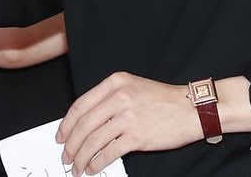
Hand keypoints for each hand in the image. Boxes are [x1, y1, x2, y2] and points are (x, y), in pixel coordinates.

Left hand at [55, 71, 202, 175]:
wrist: (189, 109)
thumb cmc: (162, 99)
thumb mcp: (133, 88)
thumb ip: (109, 99)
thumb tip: (85, 122)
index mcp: (116, 82)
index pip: (81, 104)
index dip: (67, 124)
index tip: (61, 136)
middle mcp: (120, 96)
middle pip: (84, 124)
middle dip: (71, 144)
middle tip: (66, 156)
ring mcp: (128, 116)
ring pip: (93, 140)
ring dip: (81, 158)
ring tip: (77, 167)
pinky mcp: (137, 135)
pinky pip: (108, 152)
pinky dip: (97, 163)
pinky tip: (93, 168)